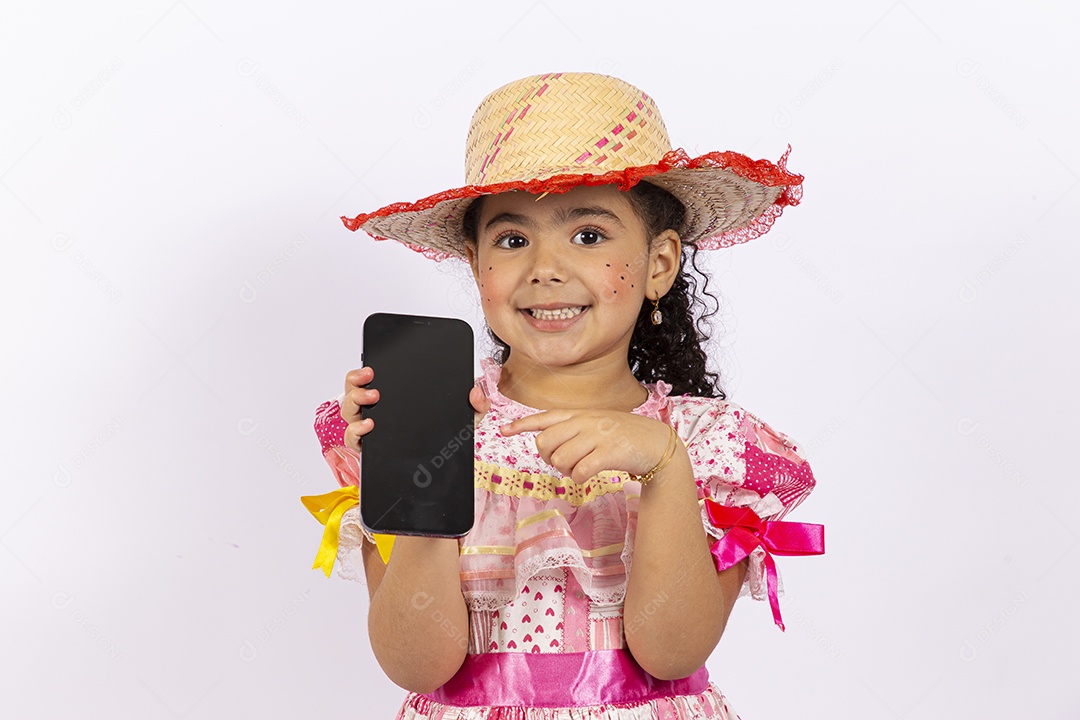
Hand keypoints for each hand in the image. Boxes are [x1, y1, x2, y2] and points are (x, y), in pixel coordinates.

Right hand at [342, 367, 491, 452]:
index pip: (369, 379)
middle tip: (374, 387)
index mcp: (393, 397)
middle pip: (352, 392)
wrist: (442, 468)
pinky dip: (355, 432)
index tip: (371, 368)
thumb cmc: (445, 436)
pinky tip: (368, 427)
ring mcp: (369, 428)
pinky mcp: (368, 448)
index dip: (363, 372)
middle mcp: (376, 411)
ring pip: (349, 412)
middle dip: (356, 384)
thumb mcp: (464, 418)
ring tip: (373, 400)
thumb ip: (477, 404)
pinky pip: (352, 439)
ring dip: (355, 403)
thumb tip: (475, 392)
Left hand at [499, 410, 677, 483]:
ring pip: (559, 460)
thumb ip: (572, 430)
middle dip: (548, 458)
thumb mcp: (595, 424)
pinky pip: (579, 471)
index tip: (503, 430)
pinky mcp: (608, 453)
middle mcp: (585, 422)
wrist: (656, 443)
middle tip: (565, 462)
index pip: (544, 417)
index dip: (521, 424)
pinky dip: (580, 478)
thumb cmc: (623, 435)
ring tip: (581, 468)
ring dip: (566, 471)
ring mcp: (596, 436)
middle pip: (545, 443)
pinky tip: (589, 475)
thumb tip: (545, 443)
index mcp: (580, 414)